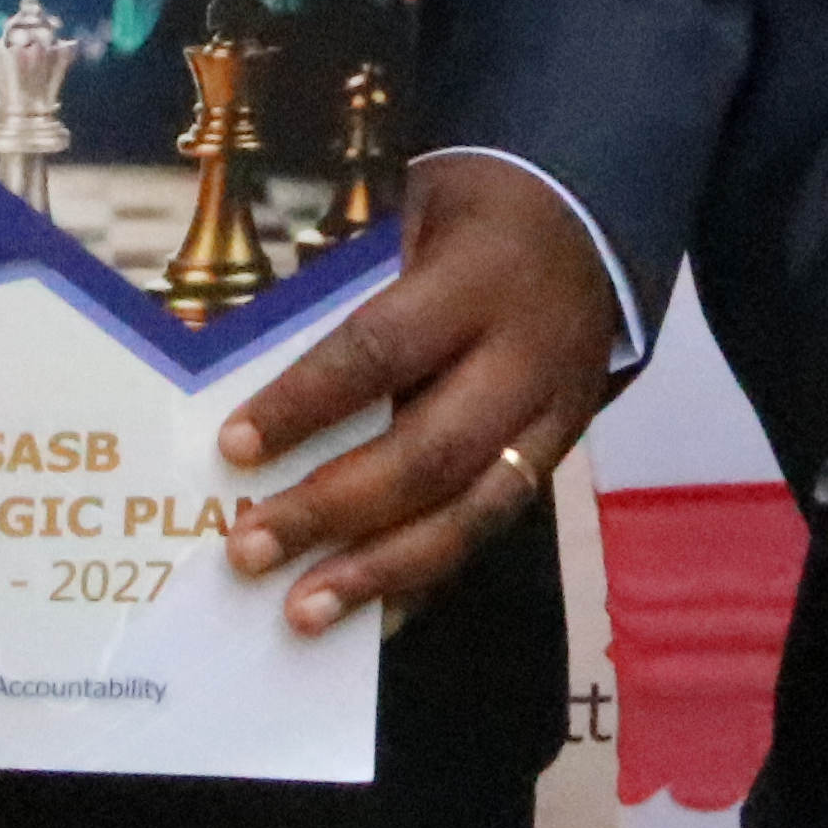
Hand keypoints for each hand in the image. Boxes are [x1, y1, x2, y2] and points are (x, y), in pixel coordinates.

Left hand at [213, 155, 625, 634]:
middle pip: (429, 452)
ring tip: (301, 612)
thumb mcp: (415, 214)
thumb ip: (354, 283)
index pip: (382, 351)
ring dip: (380, 570)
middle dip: (333, 509)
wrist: (593, 224)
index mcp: (481, 281)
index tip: (234, 446)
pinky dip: (427, 576)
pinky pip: (492, 528)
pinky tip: (370, 613)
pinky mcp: (558, 457)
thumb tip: (244, 358)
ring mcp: (553, 419)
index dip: (306, 403)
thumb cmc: (473, 216)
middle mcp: (526, 360)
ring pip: (470, 513)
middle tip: (248, 548)